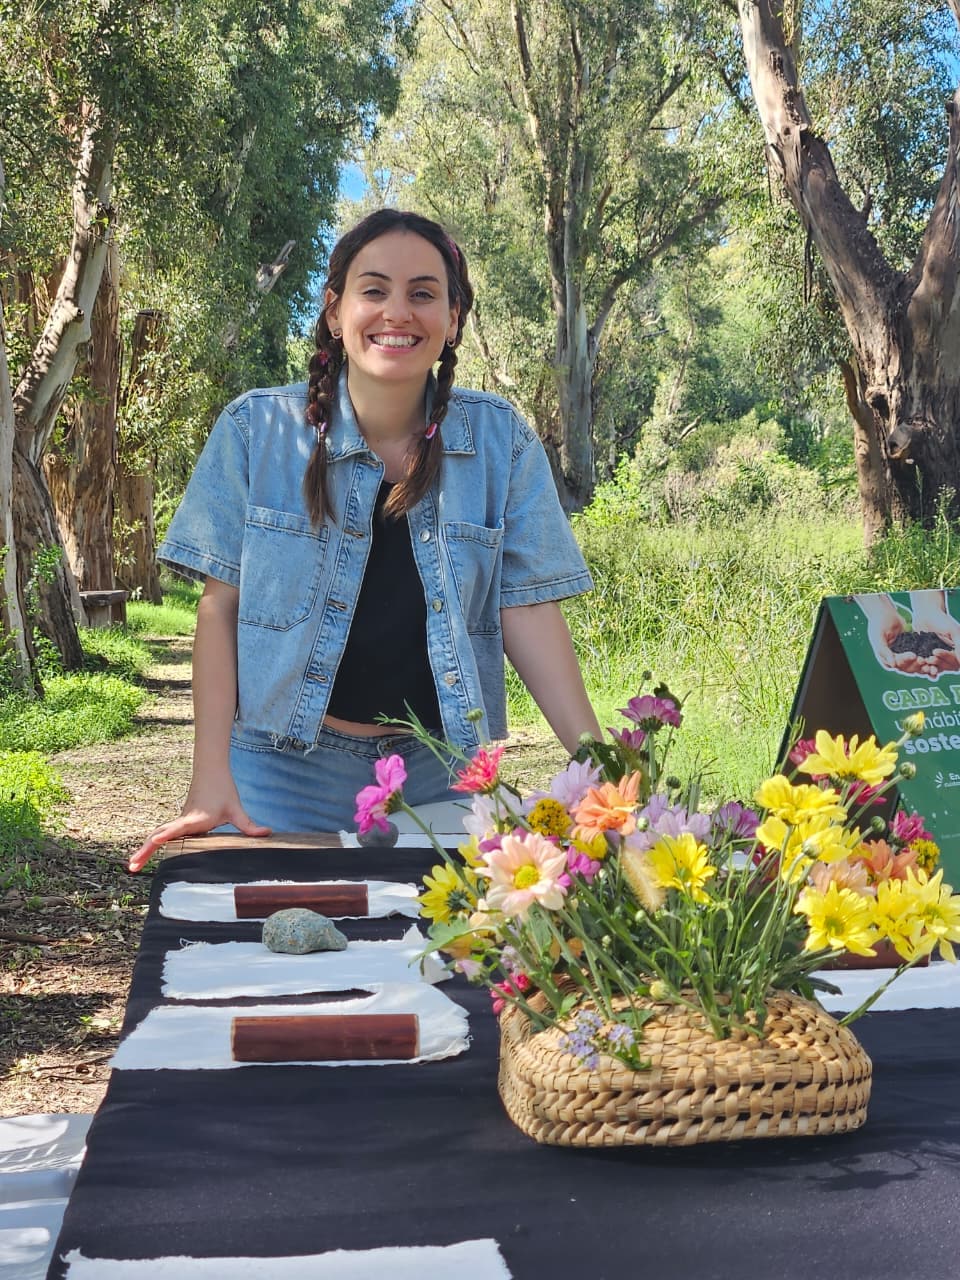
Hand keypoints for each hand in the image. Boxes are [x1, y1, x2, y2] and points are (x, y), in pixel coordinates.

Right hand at [129, 782, 271, 871]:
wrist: (211, 772)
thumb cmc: (223, 790)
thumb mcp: (236, 809)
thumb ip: (248, 825)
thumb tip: (267, 833)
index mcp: (195, 819)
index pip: (178, 828)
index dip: (166, 835)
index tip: (154, 841)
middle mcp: (183, 821)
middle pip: (160, 836)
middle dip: (145, 850)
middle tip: (131, 866)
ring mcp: (179, 822)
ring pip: (158, 835)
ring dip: (144, 849)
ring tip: (131, 867)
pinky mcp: (180, 823)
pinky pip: (163, 835)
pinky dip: (151, 845)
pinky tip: (144, 857)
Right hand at [862, 603, 926, 673]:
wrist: (885, 613)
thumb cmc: (879, 624)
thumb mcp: (878, 637)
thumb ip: (884, 651)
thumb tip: (893, 665)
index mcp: (886, 659)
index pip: (897, 664)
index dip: (906, 661)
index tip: (914, 655)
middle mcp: (895, 660)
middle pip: (908, 667)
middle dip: (916, 665)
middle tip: (925, 660)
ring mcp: (904, 655)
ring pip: (915, 664)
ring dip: (923, 665)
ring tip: (931, 661)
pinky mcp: (913, 649)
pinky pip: (920, 654)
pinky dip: (926, 656)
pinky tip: (934, 655)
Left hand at [909, 596, 959, 675]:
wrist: (925, 614)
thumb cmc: (942, 620)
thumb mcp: (953, 631)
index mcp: (957, 650)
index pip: (955, 661)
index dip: (946, 658)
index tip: (935, 651)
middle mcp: (949, 655)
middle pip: (947, 666)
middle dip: (938, 664)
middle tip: (929, 658)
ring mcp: (938, 656)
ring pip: (937, 667)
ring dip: (931, 668)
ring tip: (924, 665)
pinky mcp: (926, 656)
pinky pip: (926, 665)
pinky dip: (924, 667)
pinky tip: (919, 667)